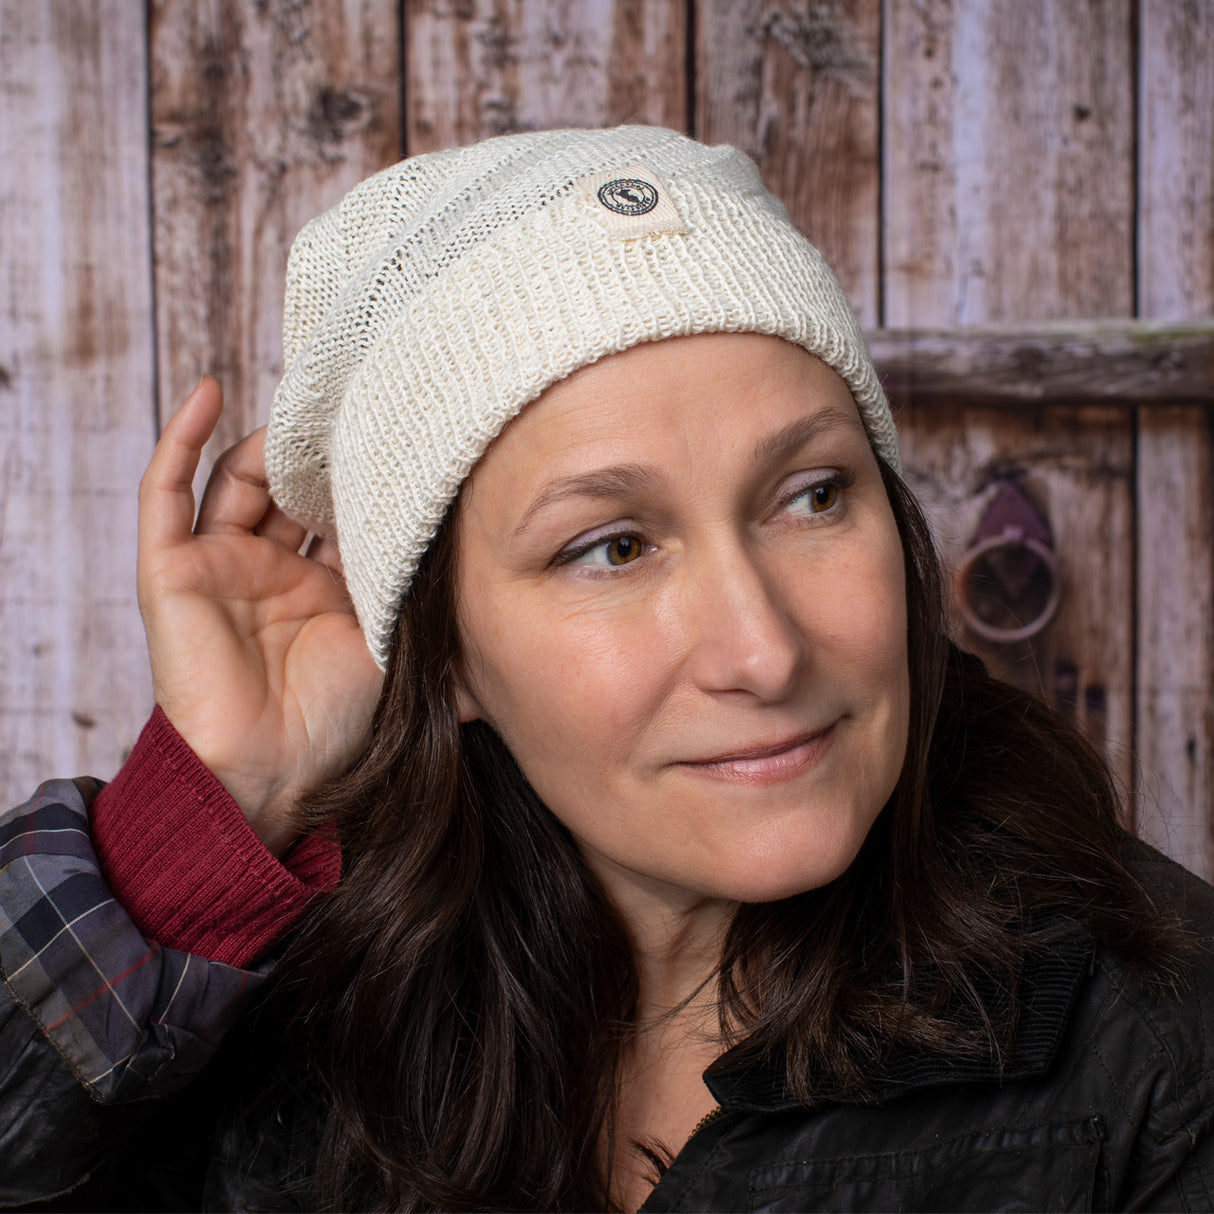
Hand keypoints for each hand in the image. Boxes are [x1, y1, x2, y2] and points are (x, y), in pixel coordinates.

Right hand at [137, 378, 382, 853]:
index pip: (342, 511)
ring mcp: (220, 567)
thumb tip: (468, 546)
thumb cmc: (335, 724)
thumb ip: (411, 590)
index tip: (398, 428)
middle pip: (293, 489)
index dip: (363, 474)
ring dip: (270, 441)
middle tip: (357, 406)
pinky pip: (166, 494)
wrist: (270, 773)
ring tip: (307, 405)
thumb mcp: (389, 641)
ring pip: (239, 480)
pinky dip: (180, 440)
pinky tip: (209, 392)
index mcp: (324, 588)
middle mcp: (272, 570)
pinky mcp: (173, 570)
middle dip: (322, 452)